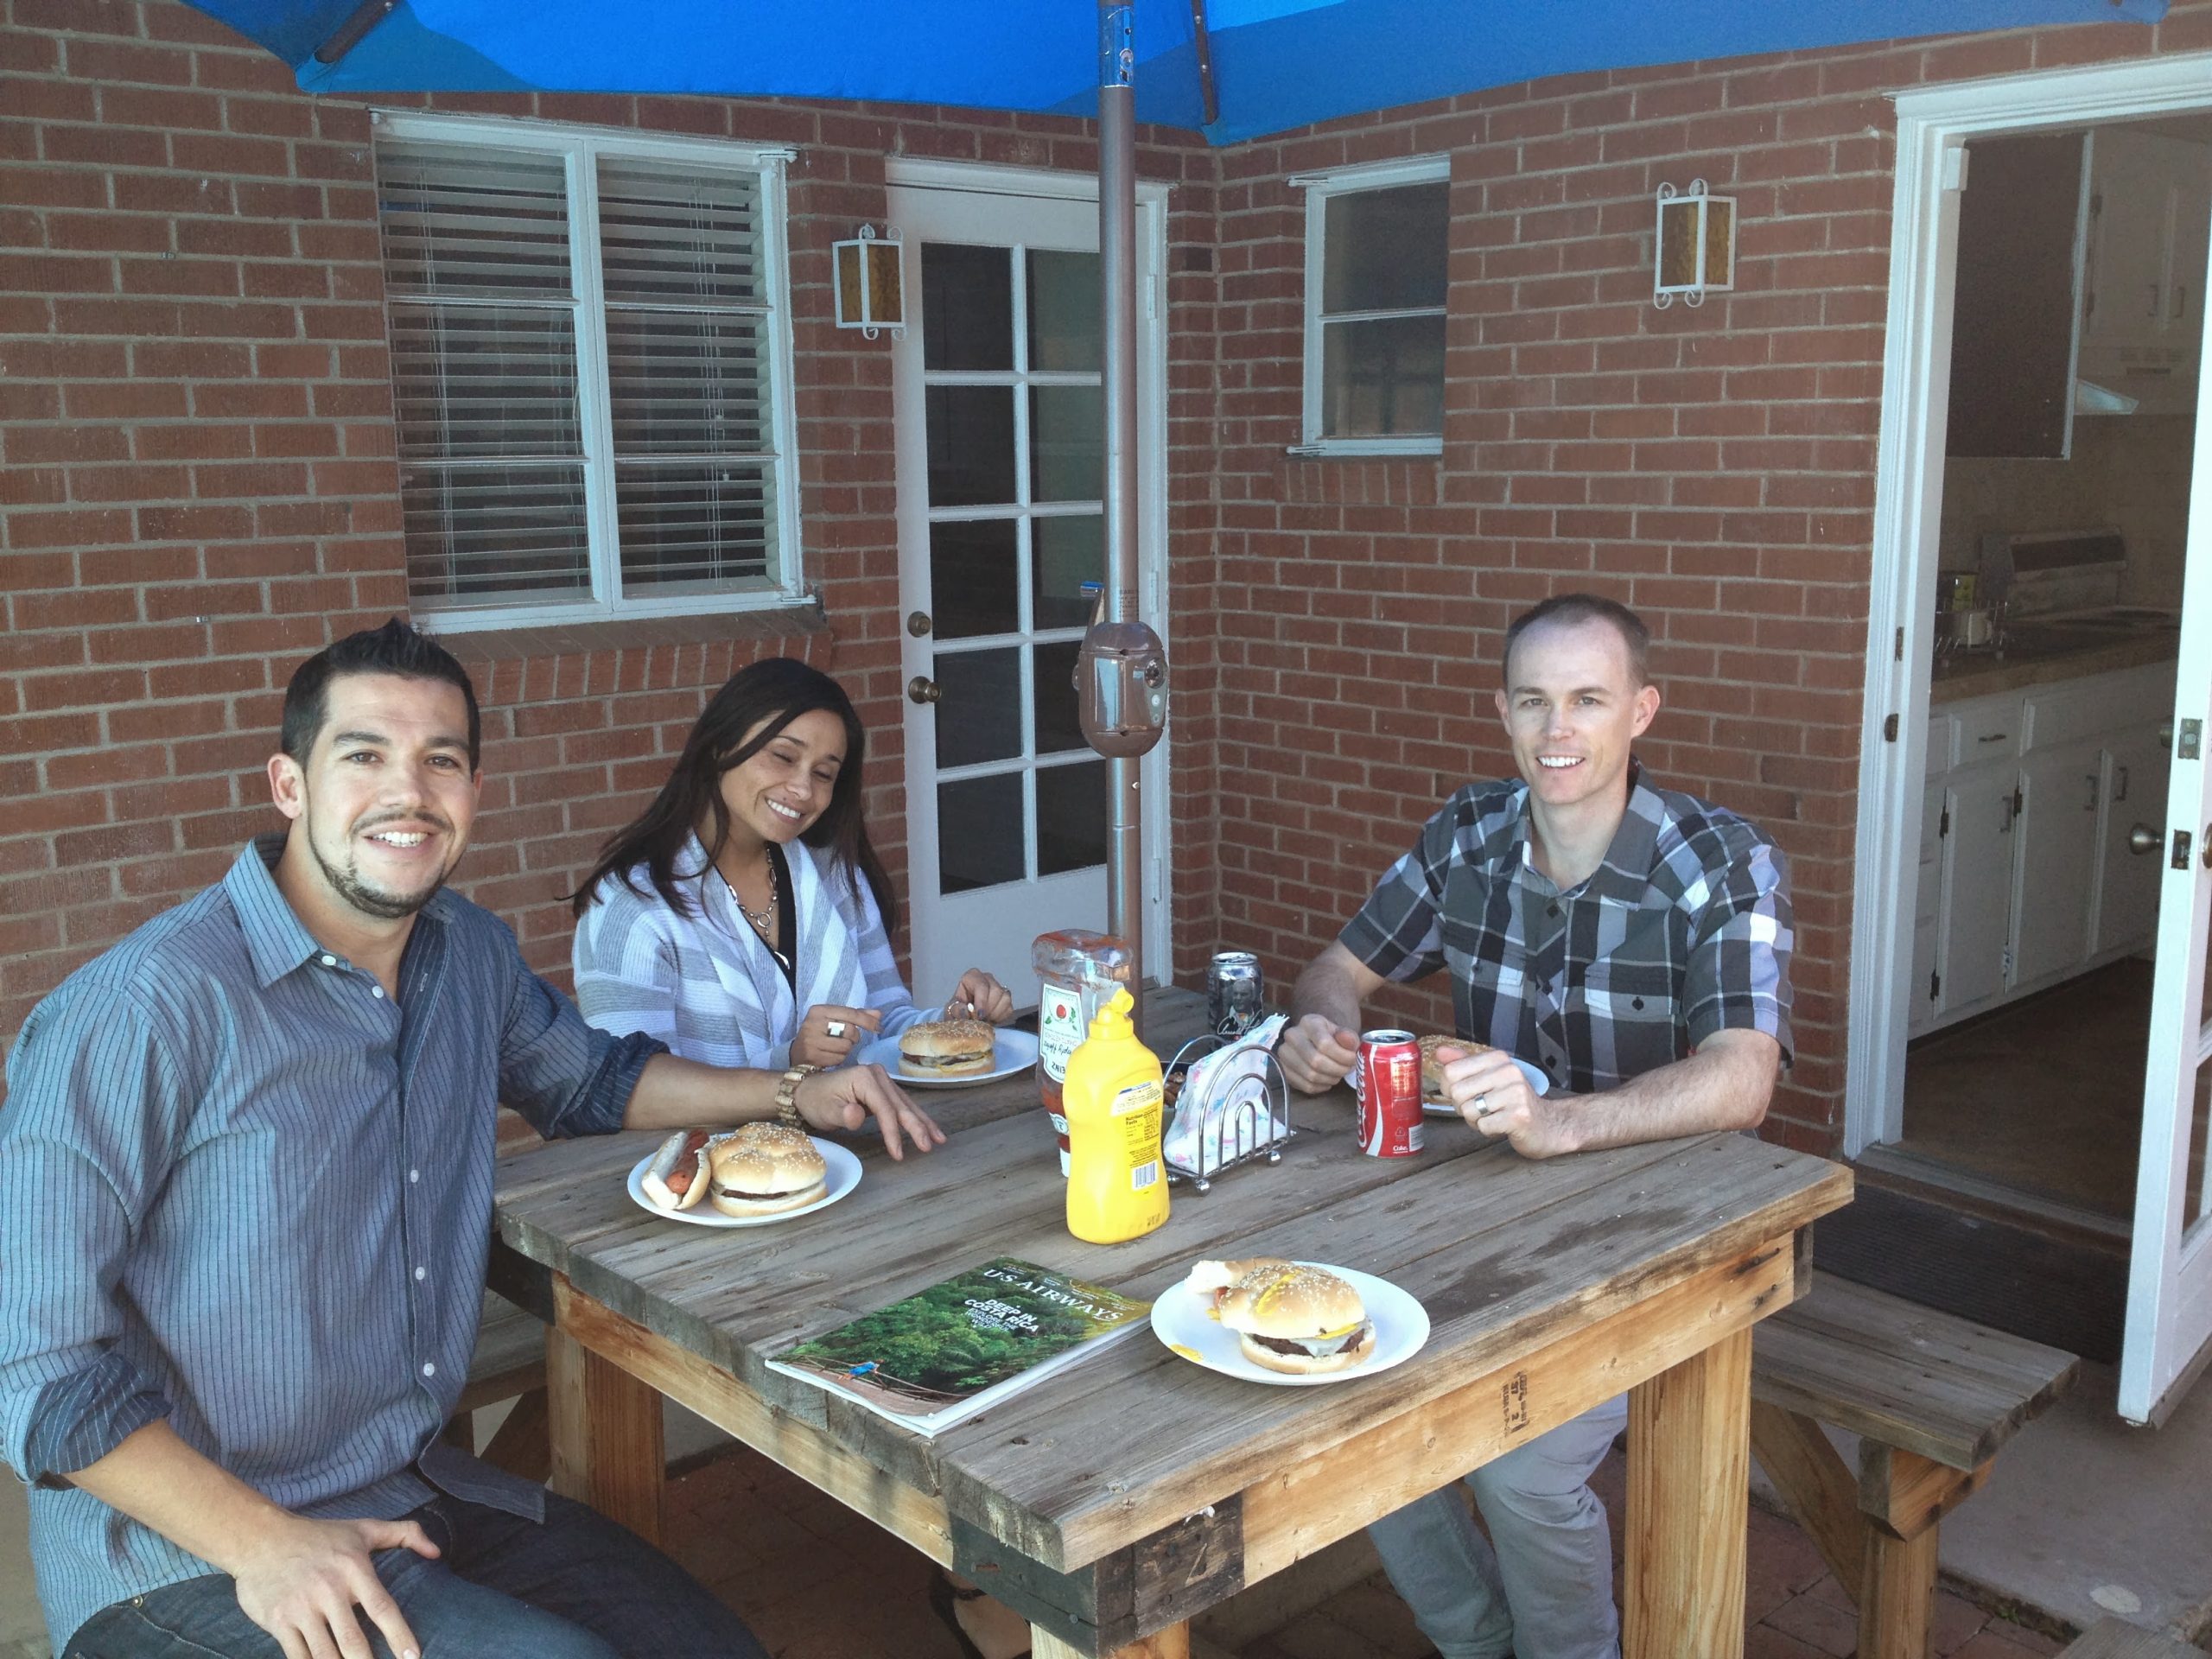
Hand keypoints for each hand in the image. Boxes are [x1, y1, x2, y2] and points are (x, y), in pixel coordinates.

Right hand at [228, 1513, 437, 1658]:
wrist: (260, 1538)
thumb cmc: (319, 1536)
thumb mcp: (363, 1528)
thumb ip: (405, 1534)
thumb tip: (437, 1553)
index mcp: (354, 1570)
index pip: (383, 1608)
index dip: (399, 1635)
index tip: (413, 1657)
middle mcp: (329, 1591)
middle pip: (353, 1641)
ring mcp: (302, 1609)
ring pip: (325, 1655)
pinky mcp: (278, 1622)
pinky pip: (298, 1657)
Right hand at [790, 1004, 881, 1068]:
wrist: (797, 1054)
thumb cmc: (821, 1034)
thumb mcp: (834, 1020)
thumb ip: (857, 1015)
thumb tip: (878, 1014)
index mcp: (819, 1010)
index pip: (851, 1013)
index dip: (868, 1021)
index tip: (879, 1028)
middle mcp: (813, 1023)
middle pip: (850, 1031)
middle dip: (854, 1038)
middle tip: (846, 1039)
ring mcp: (811, 1041)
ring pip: (846, 1046)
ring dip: (846, 1050)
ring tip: (836, 1048)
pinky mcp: (812, 1057)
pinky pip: (839, 1059)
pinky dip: (839, 1059)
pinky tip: (831, 1056)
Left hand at [794, 1064, 945, 1160]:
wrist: (807, 1091)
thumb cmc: (816, 1101)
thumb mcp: (826, 1111)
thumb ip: (844, 1114)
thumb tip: (858, 1114)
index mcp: (865, 1078)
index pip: (885, 1109)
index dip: (893, 1132)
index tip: (898, 1154)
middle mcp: (877, 1075)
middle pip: (901, 1105)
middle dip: (917, 1127)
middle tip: (929, 1146)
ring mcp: (882, 1080)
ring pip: (907, 1104)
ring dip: (923, 1122)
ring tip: (939, 1139)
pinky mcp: (883, 1088)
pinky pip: (902, 1104)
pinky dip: (915, 1117)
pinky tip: (928, 1128)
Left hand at [948, 969, 1013, 1024]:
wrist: (965, 1017)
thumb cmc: (957, 1010)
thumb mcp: (951, 1010)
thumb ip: (956, 1010)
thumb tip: (966, 1011)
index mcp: (972, 977)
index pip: (981, 985)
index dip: (982, 1001)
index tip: (979, 1015)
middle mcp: (987, 978)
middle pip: (996, 990)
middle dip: (989, 1009)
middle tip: (981, 1020)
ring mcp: (998, 987)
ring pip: (1005, 998)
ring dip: (995, 1013)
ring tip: (985, 1020)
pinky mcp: (1006, 999)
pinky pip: (1009, 1008)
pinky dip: (1001, 1017)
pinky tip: (991, 1019)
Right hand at [1276, 1013, 1358, 1094]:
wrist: (1311, 1041)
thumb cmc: (1329, 1036)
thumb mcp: (1341, 1032)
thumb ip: (1348, 1037)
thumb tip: (1350, 1042)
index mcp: (1308, 1023)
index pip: (1324, 1044)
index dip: (1343, 1056)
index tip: (1353, 1059)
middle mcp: (1292, 1036)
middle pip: (1316, 1061)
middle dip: (1338, 1069)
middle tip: (1348, 1069)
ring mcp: (1285, 1055)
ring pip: (1311, 1075)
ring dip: (1331, 1078)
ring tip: (1339, 1073)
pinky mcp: (1285, 1071)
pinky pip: (1306, 1085)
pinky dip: (1321, 1086)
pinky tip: (1328, 1080)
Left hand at [1435, 1045, 1574, 1157]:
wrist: (1548, 1125)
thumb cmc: (1513, 1102)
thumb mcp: (1489, 1077)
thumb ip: (1464, 1064)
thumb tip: (1439, 1053)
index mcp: (1498, 1059)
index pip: (1451, 1071)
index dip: (1449, 1089)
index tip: (1466, 1094)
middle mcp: (1508, 1072)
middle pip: (1457, 1093)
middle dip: (1463, 1107)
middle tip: (1482, 1109)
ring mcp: (1515, 1094)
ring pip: (1468, 1111)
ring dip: (1476, 1120)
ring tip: (1494, 1116)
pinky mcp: (1519, 1116)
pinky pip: (1483, 1126)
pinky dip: (1488, 1130)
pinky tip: (1502, 1125)